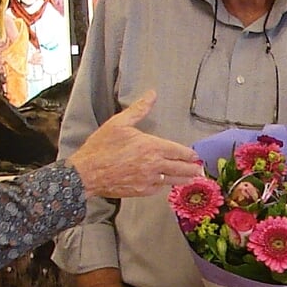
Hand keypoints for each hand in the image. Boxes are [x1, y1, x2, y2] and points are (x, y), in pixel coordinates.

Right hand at [68, 91, 204, 197]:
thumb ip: (139, 109)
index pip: (178, 151)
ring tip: (191, 178)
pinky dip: (164, 185)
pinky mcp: (140, 191)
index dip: (189, 154)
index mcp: (151, 147)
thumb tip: (152, 94)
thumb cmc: (101, 147)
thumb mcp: (119, 123)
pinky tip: (165, 183)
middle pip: (180, 168)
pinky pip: (158, 189)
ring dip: (183, 179)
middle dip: (191, 169)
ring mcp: (148, 180)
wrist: (86, 173)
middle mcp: (154, 165)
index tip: (195, 155)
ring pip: (172, 181)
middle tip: (199, 170)